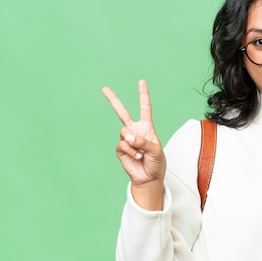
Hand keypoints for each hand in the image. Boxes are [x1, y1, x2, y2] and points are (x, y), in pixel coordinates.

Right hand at [102, 80, 165, 209]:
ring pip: (124, 131)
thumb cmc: (156, 163)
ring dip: (133, 142)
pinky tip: (136, 157)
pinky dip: (130, 150)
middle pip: (122, 112)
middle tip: (104, 88)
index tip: (141, 82)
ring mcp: (127, 140)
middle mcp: (135, 131)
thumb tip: (128, 136)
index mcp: (146, 128)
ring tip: (141, 152)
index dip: (143, 95)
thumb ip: (144, 141)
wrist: (149, 178)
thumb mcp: (156, 150)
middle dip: (113, 100)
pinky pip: (122, 144)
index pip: (144, 108)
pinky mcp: (120, 149)